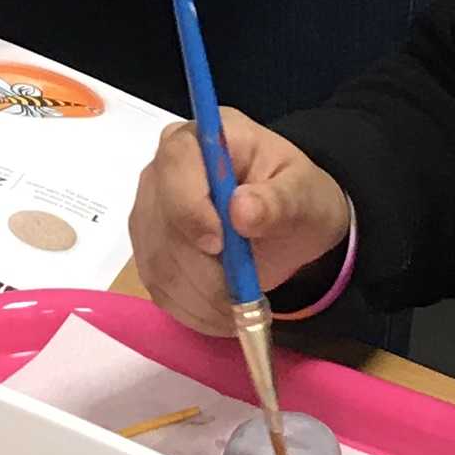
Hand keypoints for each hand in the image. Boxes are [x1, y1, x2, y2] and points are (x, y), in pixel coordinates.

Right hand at [128, 113, 353, 336]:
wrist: (288, 225)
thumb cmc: (296, 197)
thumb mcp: (305, 194)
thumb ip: (278, 200)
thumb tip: (242, 209)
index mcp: (204, 139)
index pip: (176, 163)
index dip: (189, 206)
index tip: (219, 244)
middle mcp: (164, 170)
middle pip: (162, 221)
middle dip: (204, 269)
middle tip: (244, 296)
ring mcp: (150, 212)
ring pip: (159, 263)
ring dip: (201, 298)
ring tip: (243, 309)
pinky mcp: (149, 251)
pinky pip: (159, 288)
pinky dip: (193, 310)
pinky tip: (224, 315)